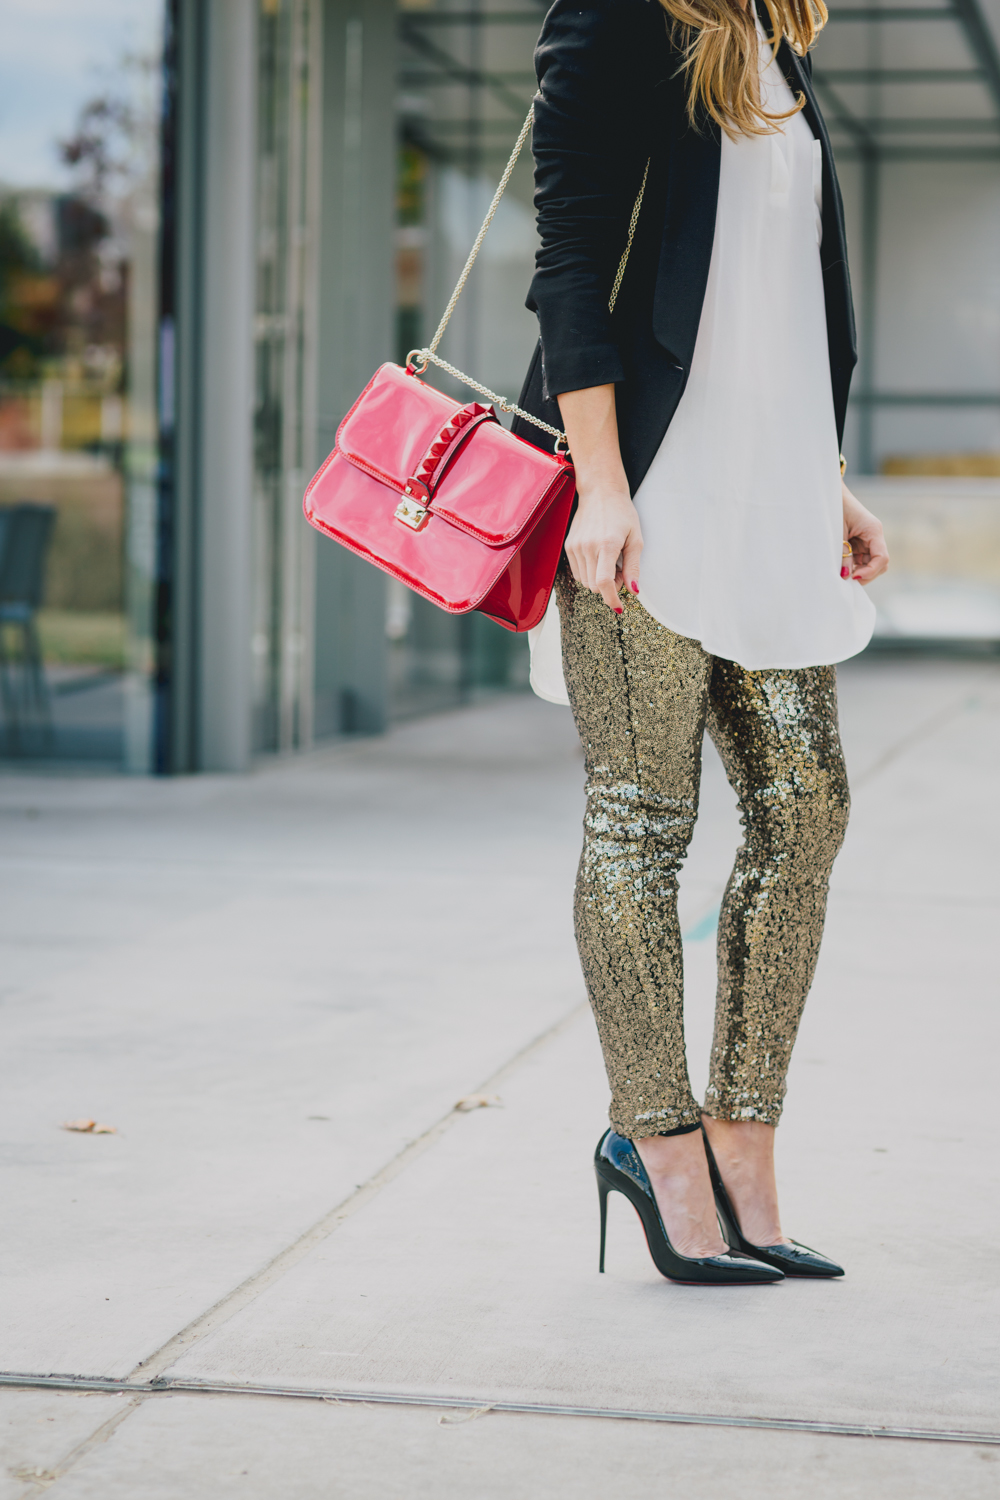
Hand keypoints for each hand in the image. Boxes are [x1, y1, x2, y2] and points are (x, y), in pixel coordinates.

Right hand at [556, 384, 641, 612]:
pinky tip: (599, 557)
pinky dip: (589, 572)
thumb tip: (633, 591)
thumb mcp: (636, 538)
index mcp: (607, 544)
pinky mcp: (568, 546)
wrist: (600, 492)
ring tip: (610, 561)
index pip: (604, 583)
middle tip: (621, 570)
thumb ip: (634, 566)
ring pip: (586, 582)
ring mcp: (575, 547)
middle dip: (610, 586)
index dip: (611, 599)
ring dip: (599, 580)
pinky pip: (578, 572)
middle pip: (595, 586)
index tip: (619, 608)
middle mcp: (587, 547)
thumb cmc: (622, 513)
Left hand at [842, 481, 888, 583]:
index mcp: (873, 530)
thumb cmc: (834, 509)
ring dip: (859, 571)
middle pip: (879, 564)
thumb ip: (843, 554)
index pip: (882, 558)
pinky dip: (854, 566)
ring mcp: (869, 540)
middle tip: (847, 579)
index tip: (854, 577)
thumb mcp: (838, 533)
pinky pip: (862, 559)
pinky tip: (843, 567)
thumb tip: (845, 576)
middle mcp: (875, 537)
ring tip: (843, 573)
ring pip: (871, 563)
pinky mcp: (861, 542)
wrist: (830, 495)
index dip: (870, 571)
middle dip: (866, 574)